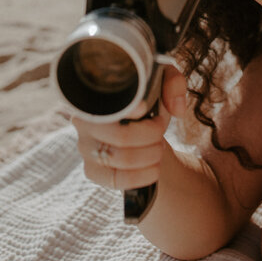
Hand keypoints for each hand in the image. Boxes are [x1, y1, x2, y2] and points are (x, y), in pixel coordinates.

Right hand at [72, 65, 187, 191]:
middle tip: (160, 131)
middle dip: (152, 136)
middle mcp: (84, 122)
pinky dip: (143, 176)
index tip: (147, 110)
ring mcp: (85, 148)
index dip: (132, 110)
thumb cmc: (146, 99)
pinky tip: (153, 167)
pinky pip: (118, 180)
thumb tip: (177, 109)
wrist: (137, 127)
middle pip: (122, 137)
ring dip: (151, 155)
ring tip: (158, 147)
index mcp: (95, 95)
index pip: (108, 105)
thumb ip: (173, 83)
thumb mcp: (160, 81)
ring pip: (123, 159)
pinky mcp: (91, 170)